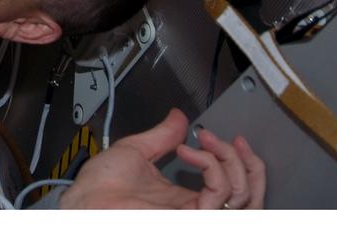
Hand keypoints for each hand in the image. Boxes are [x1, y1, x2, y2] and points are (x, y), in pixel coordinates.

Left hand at [59, 109, 265, 208]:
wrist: (84, 205)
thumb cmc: (99, 191)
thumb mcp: (135, 152)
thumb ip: (162, 136)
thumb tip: (178, 117)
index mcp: (186, 202)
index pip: (232, 190)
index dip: (239, 163)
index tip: (223, 137)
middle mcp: (195, 212)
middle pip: (249, 199)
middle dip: (251, 166)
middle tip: (235, 141)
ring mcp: (195, 217)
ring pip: (243, 197)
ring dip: (233, 161)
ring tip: (209, 141)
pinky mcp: (191, 219)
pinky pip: (220, 193)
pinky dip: (211, 165)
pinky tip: (189, 152)